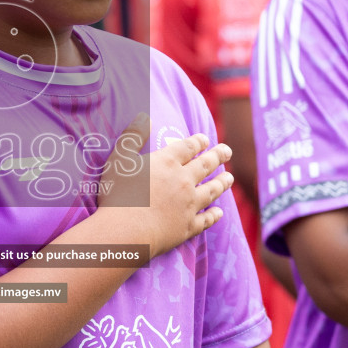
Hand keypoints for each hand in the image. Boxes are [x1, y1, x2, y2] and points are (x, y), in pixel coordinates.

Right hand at [99, 113, 233, 256]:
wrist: (126, 232)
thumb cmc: (118, 194)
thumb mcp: (119, 159)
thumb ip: (133, 136)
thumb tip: (145, 116)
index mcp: (167, 162)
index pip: (188, 147)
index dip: (198, 141)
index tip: (205, 139)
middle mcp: (183, 181)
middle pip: (205, 165)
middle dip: (218, 156)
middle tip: (227, 151)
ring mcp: (189, 205)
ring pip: (211, 190)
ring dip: (222, 183)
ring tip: (230, 178)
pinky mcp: (188, 226)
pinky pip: (206, 219)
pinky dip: (214, 215)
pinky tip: (219, 213)